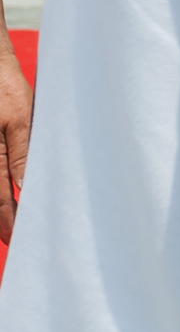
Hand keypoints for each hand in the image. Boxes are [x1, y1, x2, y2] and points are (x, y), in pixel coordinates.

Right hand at [0, 24, 24, 243]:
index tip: (18, 241)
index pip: (0, 201)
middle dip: (0, 222)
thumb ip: (21, 155)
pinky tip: (4, 198)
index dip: (9, 224)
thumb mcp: (18, 119)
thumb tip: (25, 188)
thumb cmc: (3, 90)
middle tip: (12, 242)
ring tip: (6, 229)